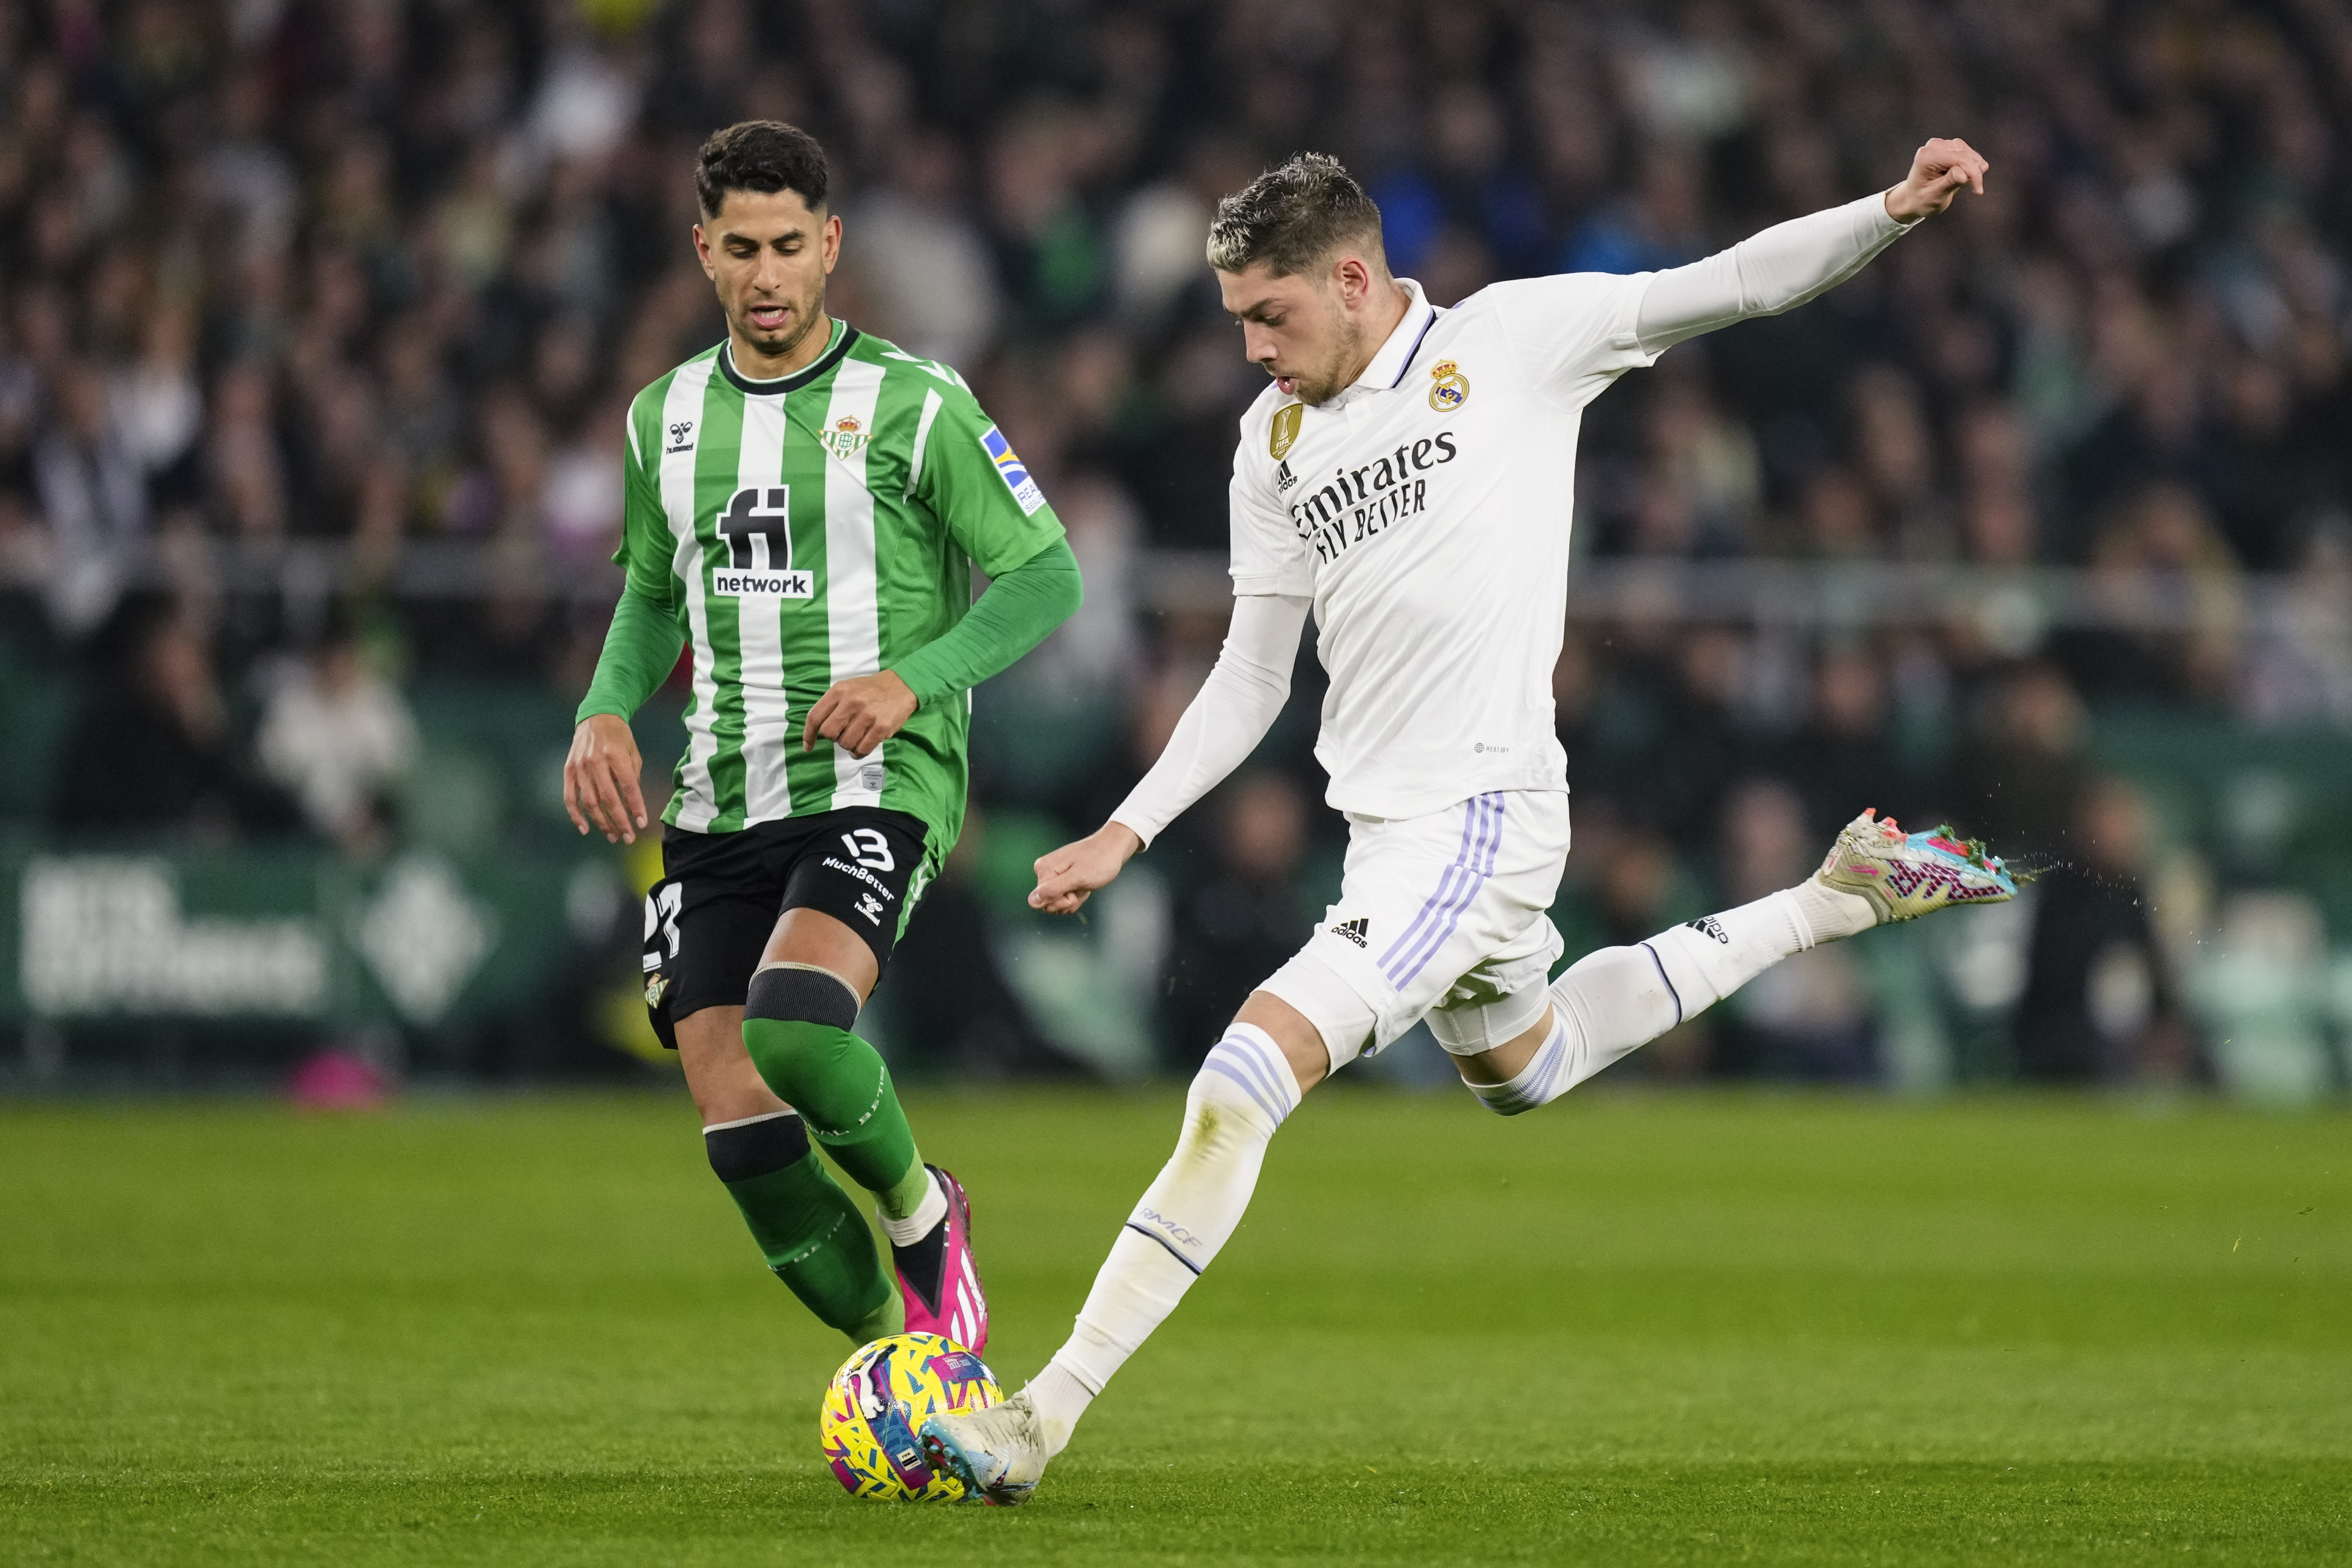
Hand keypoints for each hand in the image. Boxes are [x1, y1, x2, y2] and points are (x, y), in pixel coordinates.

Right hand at [564, 713, 647, 843]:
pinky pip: (570, 798)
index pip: (628, 787)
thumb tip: (633, 806)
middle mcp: (595, 762)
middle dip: (619, 821)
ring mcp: (579, 767)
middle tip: (628, 838)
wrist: (596, 717)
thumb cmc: (619, 737)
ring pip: (589, 802)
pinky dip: (576, 815)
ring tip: (612, 836)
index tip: (642, 823)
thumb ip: (632, 778)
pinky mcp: (568, 771)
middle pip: (608, 799)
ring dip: (601, 822)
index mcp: (616, 755)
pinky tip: (585, 829)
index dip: (635, 807)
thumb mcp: (633, 753)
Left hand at [803, 670, 916, 757]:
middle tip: (844, 733)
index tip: (809, 746)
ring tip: (857, 738)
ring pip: (845, 743)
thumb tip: (817, 730)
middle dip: (834, 738)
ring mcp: (867, 715)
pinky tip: (861, 748)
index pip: (815, 717)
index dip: (809, 735)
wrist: (901, 685)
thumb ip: (832, 705)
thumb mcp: (847, 688)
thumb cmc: (870, 690)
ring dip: (848, 745)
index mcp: (839, 691)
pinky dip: (858, 753)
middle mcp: (851, 702)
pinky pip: (862, 749)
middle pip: (829, 733)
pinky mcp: (882, 727)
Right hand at [1030, 822, 1142, 914]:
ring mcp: (1053, 874)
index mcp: (1044, 869)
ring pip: (1058, 902)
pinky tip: (1085, 885)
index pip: (1043, 901)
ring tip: (1085, 884)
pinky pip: (1064, 896)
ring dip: (1074, 898)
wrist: (1114, 847)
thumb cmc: (1100, 860)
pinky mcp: (1062, 877)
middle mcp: (1044, 870)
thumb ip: (1053, 890)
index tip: (1076, 890)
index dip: (1063, 900)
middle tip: (1082, 886)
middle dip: (1068, 901)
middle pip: (1049, 903)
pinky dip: (1077, 895)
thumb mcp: (1078, 878)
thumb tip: (1031, 901)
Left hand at [1884, 137, 1988, 220]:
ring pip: (1969, 153)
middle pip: (1966, 155)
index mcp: (1927, 156)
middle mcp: (1934, 146)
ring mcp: (1942, 144)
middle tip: (1976, 189)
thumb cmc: (1921, 200)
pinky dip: (1972, 165)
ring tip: (1967, 185)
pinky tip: (1967, 177)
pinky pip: (1968, 153)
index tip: (1978, 190)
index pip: (1960, 158)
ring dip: (1974, 169)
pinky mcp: (1949, 147)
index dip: (1973, 173)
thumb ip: (1949, 182)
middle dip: (1975, 172)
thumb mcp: (1935, 196)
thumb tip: (1964, 174)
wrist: (1913, 198)